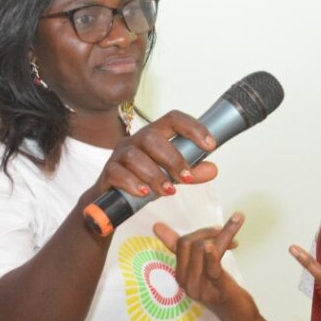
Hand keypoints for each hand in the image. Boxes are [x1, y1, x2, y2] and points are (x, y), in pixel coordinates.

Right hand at [98, 110, 217, 198]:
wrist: (111, 202)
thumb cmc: (144, 181)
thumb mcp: (171, 176)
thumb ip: (191, 172)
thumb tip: (212, 169)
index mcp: (154, 136)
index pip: (173, 119)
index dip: (193, 128)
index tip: (210, 145)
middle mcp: (135, 140)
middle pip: (152, 138)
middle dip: (172, 159)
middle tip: (187, 179)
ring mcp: (119, 155)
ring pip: (134, 156)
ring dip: (155, 174)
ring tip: (168, 191)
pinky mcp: (107, 171)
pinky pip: (117, 172)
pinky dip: (133, 183)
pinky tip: (144, 193)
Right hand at [154, 213, 252, 320]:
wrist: (240, 319)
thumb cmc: (221, 290)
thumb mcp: (202, 269)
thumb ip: (189, 250)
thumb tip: (158, 226)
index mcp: (181, 275)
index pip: (180, 244)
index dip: (198, 232)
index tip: (217, 230)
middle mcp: (186, 282)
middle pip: (188, 243)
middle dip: (207, 232)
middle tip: (225, 233)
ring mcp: (200, 287)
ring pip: (202, 249)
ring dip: (221, 237)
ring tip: (233, 240)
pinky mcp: (218, 289)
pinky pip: (212, 268)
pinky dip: (215, 254)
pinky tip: (230, 243)